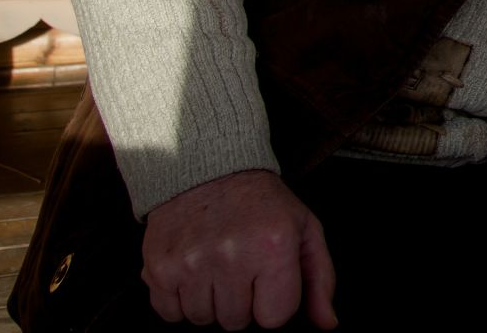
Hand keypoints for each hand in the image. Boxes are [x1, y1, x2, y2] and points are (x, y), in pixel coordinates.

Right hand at [141, 169, 336, 328]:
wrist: (208, 169)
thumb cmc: (262, 204)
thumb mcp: (304, 229)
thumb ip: (320, 278)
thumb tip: (328, 323)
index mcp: (273, 246)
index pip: (275, 317)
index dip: (273, 301)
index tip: (268, 277)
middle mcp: (231, 255)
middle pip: (236, 322)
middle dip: (241, 301)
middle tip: (240, 266)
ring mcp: (191, 262)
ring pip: (202, 319)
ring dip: (210, 301)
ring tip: (216, 265)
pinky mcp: (159, 266)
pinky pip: (169, 314)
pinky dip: (179, 300)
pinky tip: (192, 270)